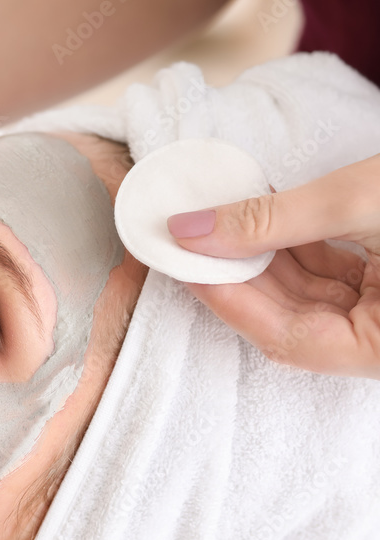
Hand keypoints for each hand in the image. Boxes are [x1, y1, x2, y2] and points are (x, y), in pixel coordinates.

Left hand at [166, 153, 379, 378]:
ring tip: (213, 222)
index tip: (182, 262)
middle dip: (235, 275)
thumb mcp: (359, 201)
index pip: (284, 338)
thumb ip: (272, 220)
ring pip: (305, 295)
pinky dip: (292, 246)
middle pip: (290, 319)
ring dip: (257, 256)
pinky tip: (257, 216)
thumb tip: (192, 231)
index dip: (226, 298)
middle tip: (184, 240)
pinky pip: (328, 274)